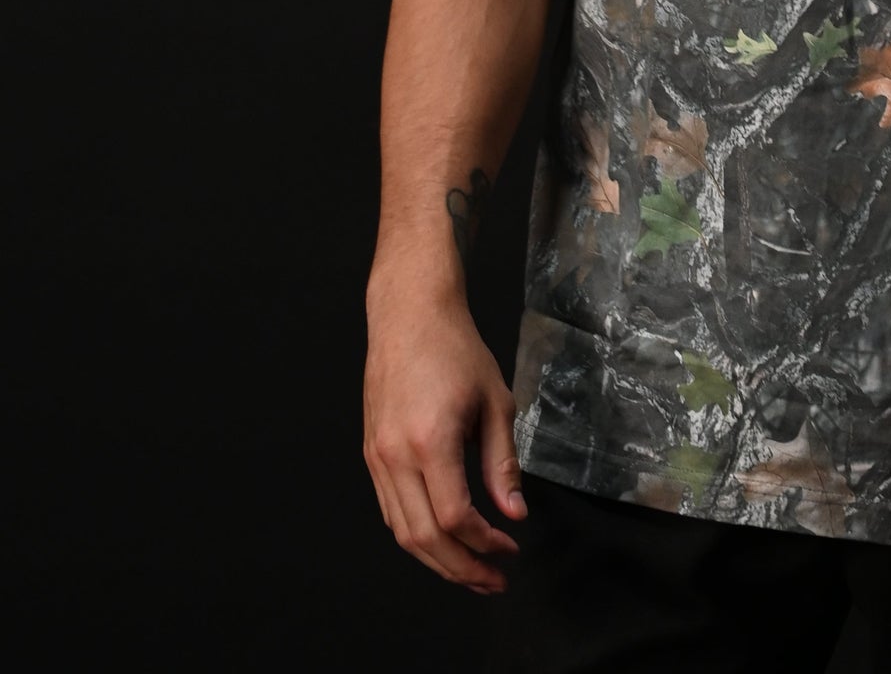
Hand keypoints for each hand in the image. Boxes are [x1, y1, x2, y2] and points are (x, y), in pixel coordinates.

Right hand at [363, 297, 526, 594]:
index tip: (510, 548)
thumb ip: (502, 463)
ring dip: (437, 559)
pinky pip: (391, 510)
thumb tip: (514, 513)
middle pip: (423, 538)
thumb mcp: (495, 402)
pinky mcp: (371, 454)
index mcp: (430, 441)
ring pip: (402, 531)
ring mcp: (378, 458)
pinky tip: (443, 538)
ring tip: (471, 568)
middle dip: (460, 567)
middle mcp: (395, 456)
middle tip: (493, 579)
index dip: (484, 543)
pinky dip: (416, 534)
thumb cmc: (456, 350)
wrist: (410, 316)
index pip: (454, 517)